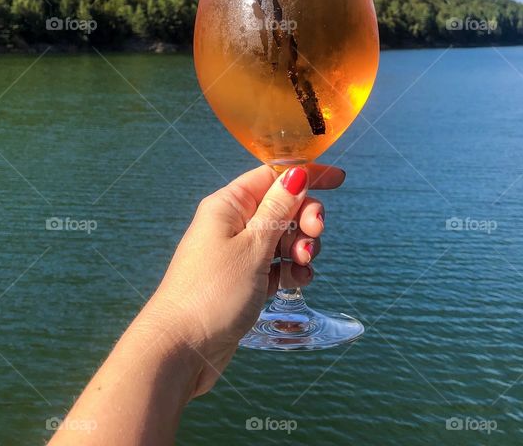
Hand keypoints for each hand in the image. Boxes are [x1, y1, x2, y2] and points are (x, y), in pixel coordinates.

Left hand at [137, 163, 344, 396]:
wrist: (183, 348)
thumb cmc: (213, 292)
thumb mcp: (253, 246)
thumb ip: (278, 210)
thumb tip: (295, 174)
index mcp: (228, 206)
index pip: (272, 176)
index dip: (306, 176)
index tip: (340, 179)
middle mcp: (232, 225)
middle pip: (283, 207)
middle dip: (305, 218)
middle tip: (314, 235)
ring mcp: (238, 255)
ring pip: (283, 238)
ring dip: (301, 248)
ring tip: (300, 265)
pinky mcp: (244, 282)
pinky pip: (276, 266)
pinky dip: (291, 270)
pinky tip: (297, 281)